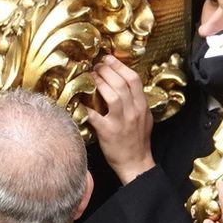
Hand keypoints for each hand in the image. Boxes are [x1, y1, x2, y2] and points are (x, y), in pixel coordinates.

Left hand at [89, 55, 153, 183]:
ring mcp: (122, 121)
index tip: (108, 59)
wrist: (136, 163)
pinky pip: (96, 115)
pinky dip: (86, 106)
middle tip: (96, 66)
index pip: (134, 79)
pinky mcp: (109, 132)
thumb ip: (135, 101)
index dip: (120, 66)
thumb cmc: (137, 140)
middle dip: (107, 70)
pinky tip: (80, 100)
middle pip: (122, 83)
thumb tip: (122, 84)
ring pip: (113, 95)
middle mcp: (134, 111)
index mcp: (142, 106)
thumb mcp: (143, 117)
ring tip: (91, 77)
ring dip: (100, 83)